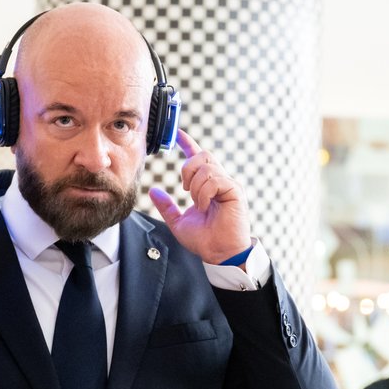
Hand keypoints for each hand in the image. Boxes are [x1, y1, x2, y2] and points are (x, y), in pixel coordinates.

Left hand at [148, 130, 251, 265]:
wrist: (219, 253)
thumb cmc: (204, 240)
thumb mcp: (178, 222)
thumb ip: (166, 206)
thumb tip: (154, 191)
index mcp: (207, 185)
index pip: (198, 157)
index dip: (188, 143)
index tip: (178, 134)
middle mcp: (219, 180)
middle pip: (202, 155)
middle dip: (187, 169)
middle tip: (184, 190)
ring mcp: (228, 184)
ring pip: (206, 166)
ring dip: (195, 186)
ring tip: (198, 204)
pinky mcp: (235, 190)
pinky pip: (215, 179)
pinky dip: (204, 193)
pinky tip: (205, 206)